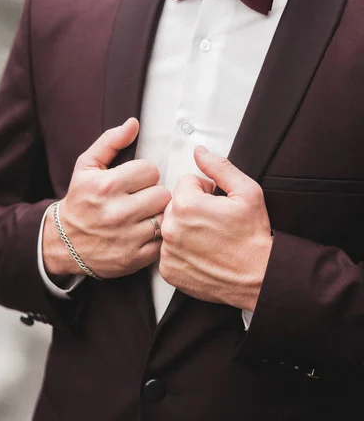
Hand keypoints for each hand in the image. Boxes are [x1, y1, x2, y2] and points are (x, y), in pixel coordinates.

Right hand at [43, 118, 170, 278]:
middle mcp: (116, 212)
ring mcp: (126, 237)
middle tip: (142, 197)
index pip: (150, 170)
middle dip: (154, 193)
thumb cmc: (79, 201)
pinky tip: (144, 231)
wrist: (64, 242)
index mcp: (106, 186)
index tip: (136, 181)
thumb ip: (110, 141)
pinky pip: (162, 241)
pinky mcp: (133, 258)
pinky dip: (158, 236)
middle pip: (162, 194)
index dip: (145, 174)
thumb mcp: (87, 166)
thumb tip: (133, 124)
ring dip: (158, 214)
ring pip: (165, 217)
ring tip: (145, 213)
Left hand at [159, 146, 271, 310]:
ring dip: (186, 228)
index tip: (218, 204)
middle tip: (216, 221)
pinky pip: (169, 250)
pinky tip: (202, 253)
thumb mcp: (246, 191)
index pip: (186, 182)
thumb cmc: (253, 237)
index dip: (206, 190)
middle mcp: (172, 229)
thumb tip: (200, 152)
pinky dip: (182, 251)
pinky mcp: (169, 271)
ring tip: (210, 238)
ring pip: (172, 226)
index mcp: (187, 205)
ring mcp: (168, 252)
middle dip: (193, 208)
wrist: (259, 277)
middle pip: (176, 204)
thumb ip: (219, 167)